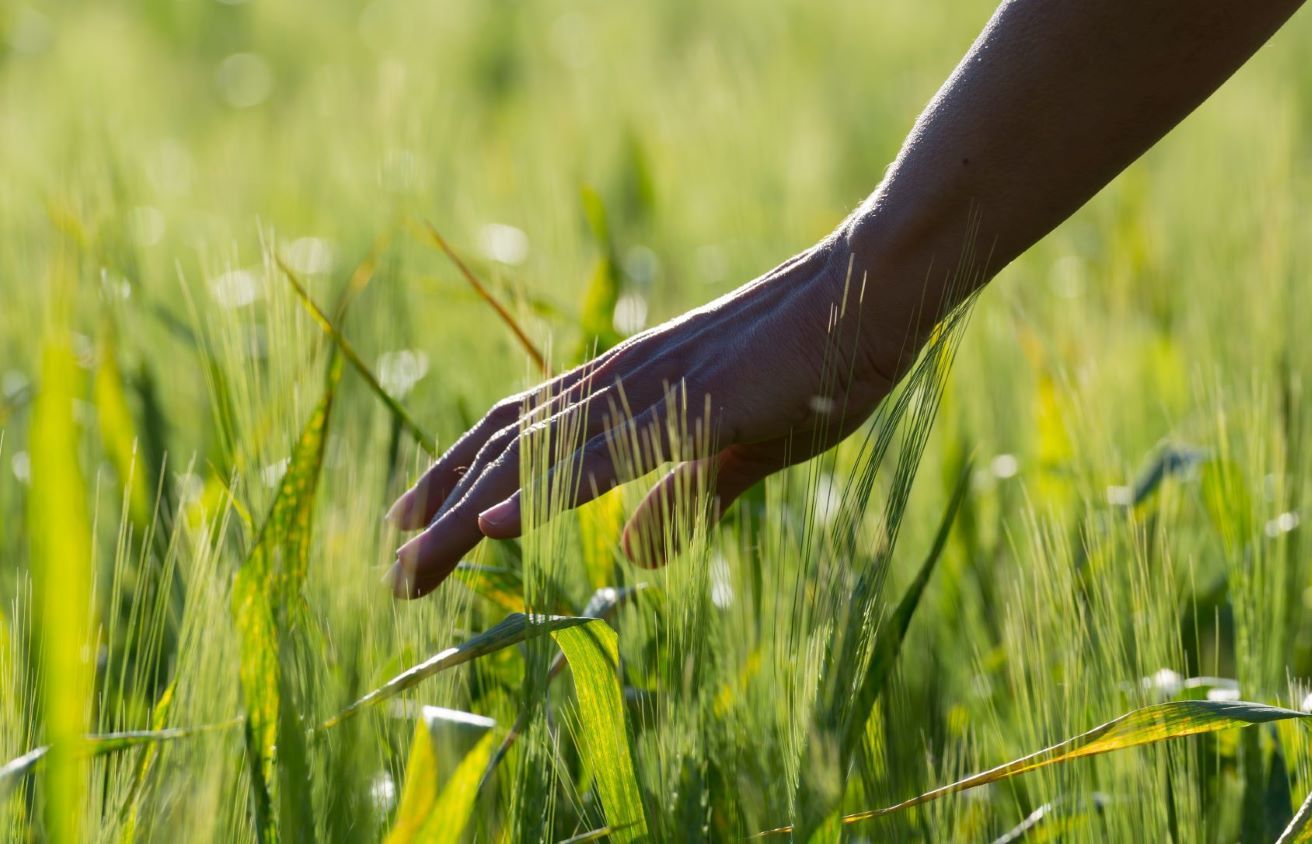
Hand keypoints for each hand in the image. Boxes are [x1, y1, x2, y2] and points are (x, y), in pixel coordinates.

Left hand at [383, 230, 911, 597]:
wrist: (875, 292)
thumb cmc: (817, 364)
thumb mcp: (741, 450)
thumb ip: (684, 498)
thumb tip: (634, 556)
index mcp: (630, 386)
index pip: (520, 431)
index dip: (459, 477)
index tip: (412, 526)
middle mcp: (622, 380)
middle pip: (506, 446)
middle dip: (441, 511)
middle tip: (393, 576)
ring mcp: (653, 388)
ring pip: (538, 455)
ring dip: (468, 512)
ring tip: (414, 566)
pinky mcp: (695, 405)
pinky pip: (608, 455)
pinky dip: (544, 490)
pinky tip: (496, 527)